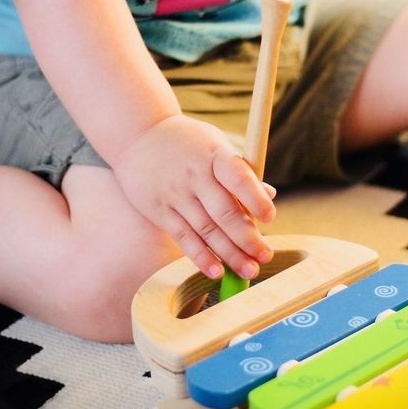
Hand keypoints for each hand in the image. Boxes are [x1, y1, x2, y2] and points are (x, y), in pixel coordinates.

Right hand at [114, 114, 275, 279]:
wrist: (138, 136)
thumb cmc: (188, 143)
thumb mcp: (216, 146)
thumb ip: (241, 172)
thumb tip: (269, 194)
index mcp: (215, 155)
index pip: (238, 177)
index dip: (255, 198)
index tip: (270, 217)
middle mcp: (195, 175)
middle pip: (224, 211)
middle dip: (247, 238)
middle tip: (265, 256)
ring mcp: (176, 194)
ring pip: (206, 230)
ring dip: (230, 254)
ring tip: (249, 270)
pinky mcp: (160, 211)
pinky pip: (184, 237)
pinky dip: (201, 257)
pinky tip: (217, 272)